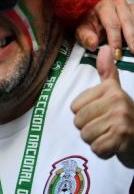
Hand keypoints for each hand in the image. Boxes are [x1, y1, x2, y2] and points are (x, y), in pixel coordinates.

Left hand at [71, 46, 133, 167]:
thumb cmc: (123, 116)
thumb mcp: (115, 91)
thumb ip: (107, 71)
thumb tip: (105, 48)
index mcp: (111, 89)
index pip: (75, 106)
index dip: (84, 114)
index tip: (100, 114)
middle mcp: (117, 100)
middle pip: (79, 121)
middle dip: (88, 129)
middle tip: (104, 128)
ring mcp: (121, 119)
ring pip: (86, 134)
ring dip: (95, 140)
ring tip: (108, 136)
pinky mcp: (122, 137)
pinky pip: (97, 147)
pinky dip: (102, 150)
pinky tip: (113, 145)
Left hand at [75, 0, 133, 58]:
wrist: (97, 20)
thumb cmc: (90, 26)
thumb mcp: (83, 32)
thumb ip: (86, 38)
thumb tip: (93, 44)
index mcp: (104, 6)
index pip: (112, 24)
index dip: (115, 40)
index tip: (116, 54)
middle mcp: (119, 3)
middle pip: (126, 21)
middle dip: (130, 38)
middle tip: (133, 52)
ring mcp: (129, 6)